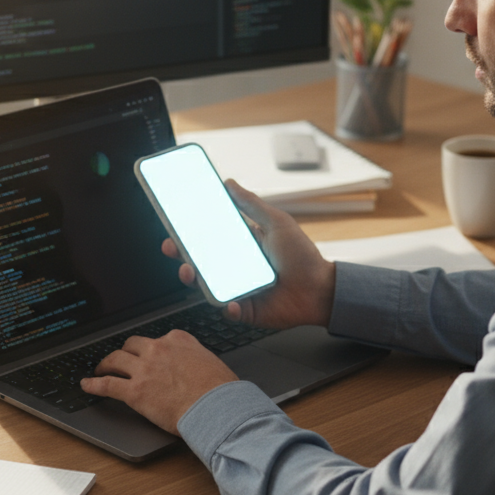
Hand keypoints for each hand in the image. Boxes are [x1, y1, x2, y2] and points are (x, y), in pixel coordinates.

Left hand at [79, 330, 237, 433]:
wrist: (216, 407)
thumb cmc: (220, 390)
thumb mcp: (210, 362)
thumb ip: (195, 358)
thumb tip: (193, 366)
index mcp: (178, 340)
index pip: (158, 339)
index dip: (149, 348)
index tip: (147, 354)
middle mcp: (158, 349)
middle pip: (132, 345)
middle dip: (125, 351)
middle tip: (120, 359)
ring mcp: (144, 369)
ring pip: (115, 359)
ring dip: (105, 363)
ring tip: (100, 368)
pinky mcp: (135, 391)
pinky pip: (107, 384)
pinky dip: (93, 384)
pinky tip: (86, 385)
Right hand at [165, 179, 334, 330]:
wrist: (321, 290)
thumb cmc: (302, 256)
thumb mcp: (277, 223)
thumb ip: (251, 204)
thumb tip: (229, 183)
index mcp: (241, 246)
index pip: (208, 239)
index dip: (189, 234)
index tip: (174, 225)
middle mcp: (235, 268)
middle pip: (200, 263)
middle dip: (182, 255)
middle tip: (173, 248)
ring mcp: (238, 290)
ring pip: (207, 286)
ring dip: (195, 279)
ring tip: (191, 272)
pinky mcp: (245, 310)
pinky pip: (229, 310)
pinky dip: (227, 307)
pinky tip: (231, 302)